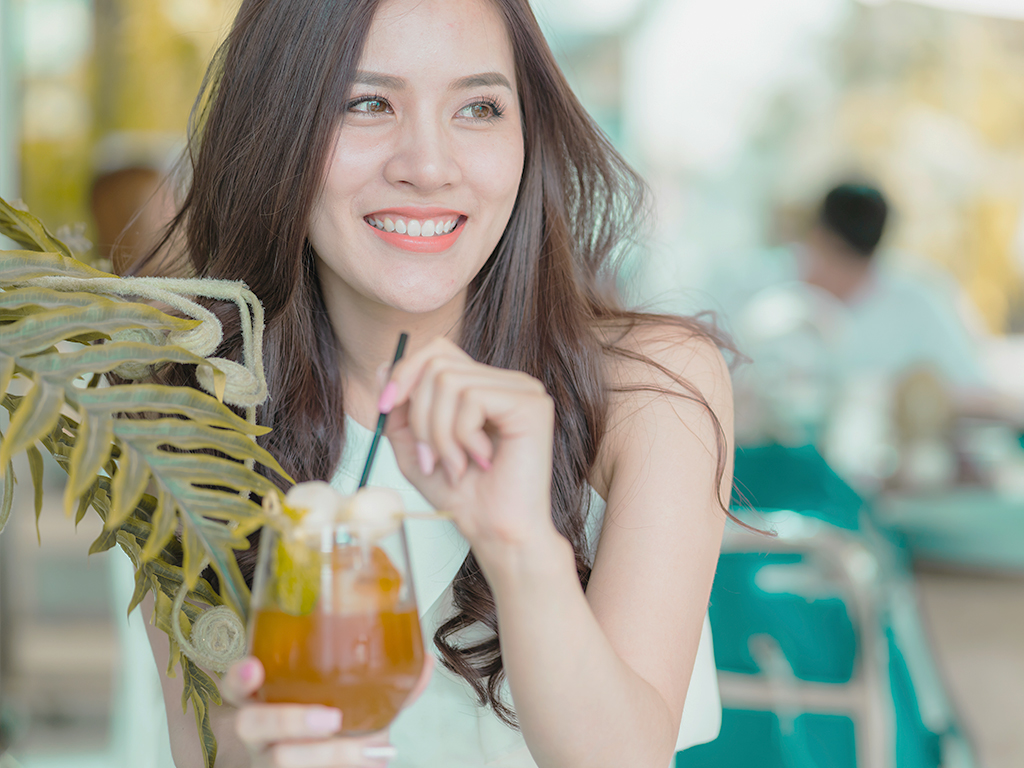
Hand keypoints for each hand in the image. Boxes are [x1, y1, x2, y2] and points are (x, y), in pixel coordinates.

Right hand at [222, 655, 432, 766]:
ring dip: (324, 755)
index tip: (254, 668)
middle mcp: (260, 730)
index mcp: (269, 695)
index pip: (237, 682)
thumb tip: (425, 660)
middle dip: (287, 720)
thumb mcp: (357, 701)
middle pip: (249, 724)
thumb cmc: (336, 725)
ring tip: (362, 748)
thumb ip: (389, 682)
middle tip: (331, 718)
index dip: (239, 676)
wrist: (334, 764)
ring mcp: (268, 759)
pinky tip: (372, 761)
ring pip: (277, 760)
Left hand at [380, 337, 559, 551]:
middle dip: (420, 415)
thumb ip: (399, 412)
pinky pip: (472, 398)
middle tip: (429, 457)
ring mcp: (523, 389)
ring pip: (450, 381)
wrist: (495, 532)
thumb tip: (384, 366)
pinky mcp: (531, 405)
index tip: (386, 408)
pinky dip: (462, 436)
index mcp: (485, 386)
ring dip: (439, 432)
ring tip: (454, 465)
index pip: (438, 351)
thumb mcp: (414, 450)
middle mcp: (507, 381)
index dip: (405, 373)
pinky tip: (480, 462)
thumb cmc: (464, 497)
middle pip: (437, 363)